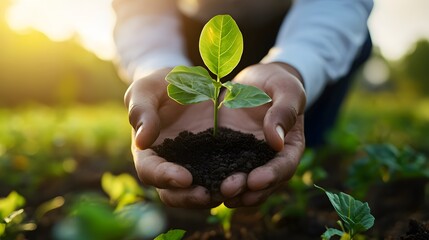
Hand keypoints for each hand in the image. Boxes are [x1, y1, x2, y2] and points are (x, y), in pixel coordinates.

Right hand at [125, 68, 219, 207]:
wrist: (185, 81)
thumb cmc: (159, 85)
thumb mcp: (146, 90)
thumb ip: (142, 111)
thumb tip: (142, 141)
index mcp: (148, 152)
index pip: (150, 171)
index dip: (164, 177)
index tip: (184, 177)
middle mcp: (169, 165)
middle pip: (173, 193)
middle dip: (189, 197)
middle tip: (209, 195)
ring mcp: (192, 165)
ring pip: (198, 191)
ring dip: (212, 195)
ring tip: (230, 190)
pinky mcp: (213, 160)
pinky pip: (221, 176)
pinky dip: (229, 181)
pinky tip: (245, 179)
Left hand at [218, 62, 306, 206]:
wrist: (257, 81)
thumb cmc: (277, 82)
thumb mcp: (286, 89)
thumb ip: (284, 111)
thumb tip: (277, 140)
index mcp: (289, 146)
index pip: (284, 166)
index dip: (272, 176)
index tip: (256, 180)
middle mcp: (269, 159)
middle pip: (263, 184)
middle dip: (247, 191)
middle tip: (229, 191)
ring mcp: (248, 159)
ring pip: (243, 184)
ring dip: (230, 191)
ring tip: (214, 193)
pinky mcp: (229, 154)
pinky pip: (223, 170)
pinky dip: (215, 179)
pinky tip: (200, 183)